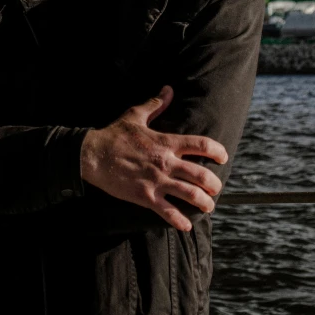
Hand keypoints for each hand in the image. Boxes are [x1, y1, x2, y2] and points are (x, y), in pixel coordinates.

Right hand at [80, 85, 227, 231]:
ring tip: (208, 206)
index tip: (223, 157)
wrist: (92, 155)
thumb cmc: (113, 135)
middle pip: (201, 174)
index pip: (200, 144)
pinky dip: (180, 221)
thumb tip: (169, 89)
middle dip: (214, 184)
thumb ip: (155, 104)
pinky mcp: (145, 197)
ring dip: (204, 203)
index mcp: (165, 142)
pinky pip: (168, 212)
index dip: (217, 151)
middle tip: (216, 188)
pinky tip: (186, 226)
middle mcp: (165, 162)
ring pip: (190, 195)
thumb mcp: (135, 115)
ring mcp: (156, 181)